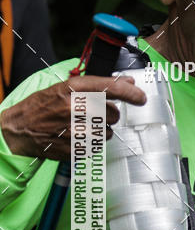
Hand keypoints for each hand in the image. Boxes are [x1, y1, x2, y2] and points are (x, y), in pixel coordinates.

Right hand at [0, 75, 146, 161]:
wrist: (19, 128)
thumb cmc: (42, 106)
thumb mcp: (66, 88)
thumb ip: (98, 85)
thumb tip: (129, 82)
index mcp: (73, 88)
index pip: (111, 88)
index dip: (130, 93)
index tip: (141, 97)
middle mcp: (75, 107)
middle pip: (112, 114)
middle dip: (107, 116)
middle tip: (92, 115)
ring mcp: (74, 129)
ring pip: (106, 132)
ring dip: (100, 131)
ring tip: (81, 127)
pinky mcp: (74, 147)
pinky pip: (97, 146)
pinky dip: (91, 143)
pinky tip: (76, 137)